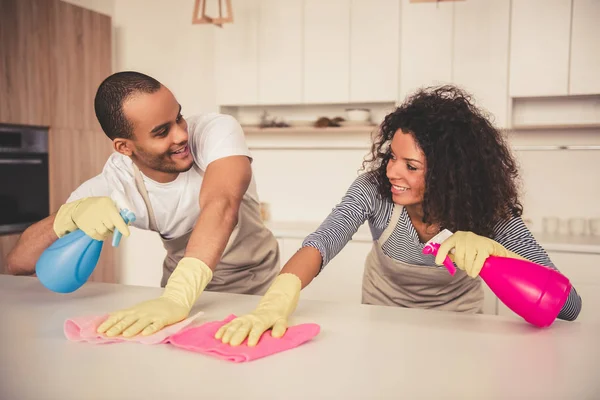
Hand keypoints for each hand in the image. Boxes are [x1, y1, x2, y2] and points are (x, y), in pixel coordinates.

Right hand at [53, 197, 129, 240]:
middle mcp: (99, 213)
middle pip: (111, 226)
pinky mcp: (86, 228)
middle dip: (114, 228)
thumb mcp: (109, 203)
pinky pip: (97, 236)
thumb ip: (119, 212)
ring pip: (105, 232)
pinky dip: (101, 236)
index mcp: (107, 205)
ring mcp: (91, 221)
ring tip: (105, 227)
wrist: (79, 207)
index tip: (127, 234)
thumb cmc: (99, 206)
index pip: (116, 218)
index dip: (122, 227)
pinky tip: (100, 231)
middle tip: (112, 224)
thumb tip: (128, 223)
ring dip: (108, 232)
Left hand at [97, 257, 212, 336]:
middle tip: (108, 334)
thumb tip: (109, 320)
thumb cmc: (155, 307)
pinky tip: (146, 334)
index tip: (99, 330)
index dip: (109, 323)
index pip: (119, 316)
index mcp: (134, 310)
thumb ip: (126, 315)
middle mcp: (142, 312)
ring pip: (141, 323)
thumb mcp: (139, 309)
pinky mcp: (164, 319)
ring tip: (125, 335)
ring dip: (133, 328)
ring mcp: (153, 315)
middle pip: (128, 320)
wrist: (175, 300)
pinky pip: (156, 324)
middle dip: (117, 327)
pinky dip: (151, 329)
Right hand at [215, 273, 301, 346]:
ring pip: (234, 325)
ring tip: (223, 341)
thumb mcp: (282, 321)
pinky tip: (218, 336)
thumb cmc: (275, 317)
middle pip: (243, 327)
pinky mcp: (238, 320)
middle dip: (238, 335)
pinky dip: (223, 329)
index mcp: (262, 320)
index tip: (251, 344)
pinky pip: (229, 324)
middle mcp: (251, 319)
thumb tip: (277, 335)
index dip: (254, 336)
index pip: (258, 329)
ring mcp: (243, 319)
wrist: (270, 306)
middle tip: (233, 344)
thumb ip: (280, 327)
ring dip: (228, 333)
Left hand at [435, 231, 523, 277]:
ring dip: (470, 269)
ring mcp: (475, 241)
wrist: (496, 249)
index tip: (438, 262)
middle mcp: (465, 236)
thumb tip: (441, 260)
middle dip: (462, 265)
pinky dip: (475, 269)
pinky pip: (477, 262)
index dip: (441, 254)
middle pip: (458, 257)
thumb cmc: (476, 250)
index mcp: (457, 236)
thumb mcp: (462, 249)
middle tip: (467, 266)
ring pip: (467, 261)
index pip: (445, 245)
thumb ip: (452, 253)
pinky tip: (475, 272)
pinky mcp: (485, 247)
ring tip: (473, 268)